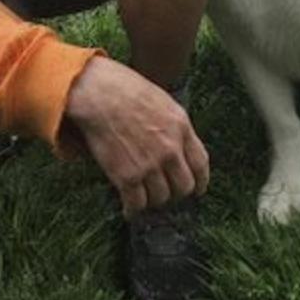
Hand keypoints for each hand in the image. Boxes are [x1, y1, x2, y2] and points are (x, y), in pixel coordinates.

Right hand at [65, 57, 208, 217]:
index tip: (197, 189)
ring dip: (153, 200)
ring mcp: (150, 165)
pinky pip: (137, 204)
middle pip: (184, 186)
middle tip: (165, 192)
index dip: (200, 181)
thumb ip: (174, 125)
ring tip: (144, 196)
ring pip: (161, 198)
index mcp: (181, 127)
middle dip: (176, 192)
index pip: (201, 164)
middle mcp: (170, 149)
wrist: (99, 94)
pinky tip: (129, 208)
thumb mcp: (162, 101)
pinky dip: (133, 209)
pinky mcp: (127, 176)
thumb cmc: (126, 89)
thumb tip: (177, 144)